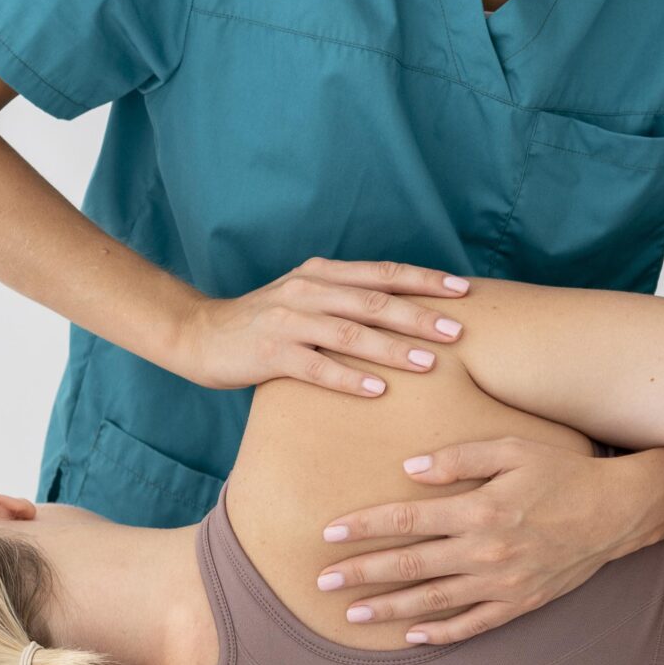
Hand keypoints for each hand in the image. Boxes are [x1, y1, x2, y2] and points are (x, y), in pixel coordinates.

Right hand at [167, 257, 469, 395]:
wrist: (200, 335)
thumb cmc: (265, 323)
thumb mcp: (308, 299)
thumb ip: (349, 300)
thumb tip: (409, 311)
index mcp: (322, 273)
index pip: (384, 273)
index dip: (425, 280)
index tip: (464, 290)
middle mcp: (308, 290)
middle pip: (374, 301)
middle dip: (420, 316)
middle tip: (459, 331)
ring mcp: (287, 321)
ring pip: (350, 333)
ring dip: (392, 348)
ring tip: (430, 363)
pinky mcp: (270, 353)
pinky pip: (316, 367)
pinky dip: (349, 379)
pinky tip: (378, 391)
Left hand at [312, 437, 643, 644]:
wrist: (616, 512)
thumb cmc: (562, 472)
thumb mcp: (512, 449)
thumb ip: (459, 456)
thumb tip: (410, 469)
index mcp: (479, 509)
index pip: (407, 519)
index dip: (365, 527)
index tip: (330, 533)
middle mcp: (485, 551)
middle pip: (409, 566)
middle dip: (361, 573)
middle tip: (322, 582)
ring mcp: (502, 583)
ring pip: (433, 601)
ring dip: (389, 610)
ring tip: (353, 615)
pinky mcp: (519, 603)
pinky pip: (473, 624)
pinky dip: (441, 634)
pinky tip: (413, 638)